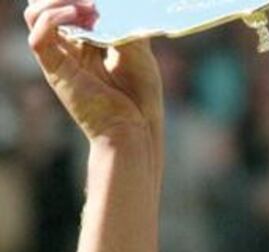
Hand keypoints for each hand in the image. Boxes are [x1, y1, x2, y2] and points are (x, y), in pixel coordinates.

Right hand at [25, 0, 162, 142]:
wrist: (136, 129)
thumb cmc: (140, 95)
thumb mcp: (137, 49)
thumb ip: (120, 23)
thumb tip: (106, 3)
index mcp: (88, 41)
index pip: (68, 6)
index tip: (102, 0)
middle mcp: (69, 47)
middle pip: (47, 6)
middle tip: (94, 0)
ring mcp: (60, 58)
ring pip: (35, 14)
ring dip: (58, 1)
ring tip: (88, 6)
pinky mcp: (56, 71)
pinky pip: (38, 38)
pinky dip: (52, 19)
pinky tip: (78, 15)